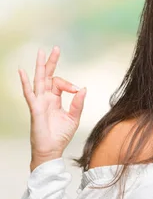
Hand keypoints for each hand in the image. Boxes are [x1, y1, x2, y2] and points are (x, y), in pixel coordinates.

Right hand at [18, 47, 86, 170]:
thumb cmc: (60, 135)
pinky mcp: (35, 109)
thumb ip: (78, 103)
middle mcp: (45, 98)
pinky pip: (29, 94)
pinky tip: (22, 71)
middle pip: (48, 76)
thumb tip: (83, 88)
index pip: (60, 84)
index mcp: (54, 99)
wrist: (51, 150)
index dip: (70, 84)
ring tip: (41, 52)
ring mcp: (39, 102)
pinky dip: (25, 82)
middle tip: (56, 48)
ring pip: (39, 80)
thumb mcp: (74, 118)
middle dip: (51, 62)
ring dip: (40, 66)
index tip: (77, 90)